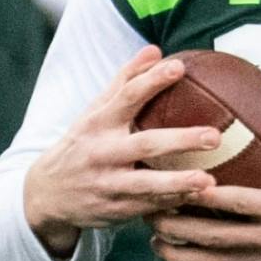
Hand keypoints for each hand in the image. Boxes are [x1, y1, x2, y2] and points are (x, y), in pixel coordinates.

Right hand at [22, 47, 223, 258]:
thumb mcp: (95, 112)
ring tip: (209, 181)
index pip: (126, 96)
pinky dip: (173, 203)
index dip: (152, 81)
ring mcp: (108, 185)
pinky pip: (148, 207)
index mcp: (98, 123)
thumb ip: (125, 81)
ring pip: (146, 185)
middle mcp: (102, 153)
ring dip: (178, 183)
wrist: (46, 194)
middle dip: (180, 140)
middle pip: (145, 145)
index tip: (179, 67)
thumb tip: (155, 50)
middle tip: (214, 137)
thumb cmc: (82, 144)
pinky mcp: (115, 211)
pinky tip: (200, 199)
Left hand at [147, 96, 260, 260]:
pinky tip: (177, 252)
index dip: (202, 194)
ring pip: (205, 260)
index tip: (175, 178)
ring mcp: (259, 259)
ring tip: (153, 231)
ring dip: (175, 248)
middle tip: (148, 203)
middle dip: (173, 222)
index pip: (235, 202)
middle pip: (208, 234)